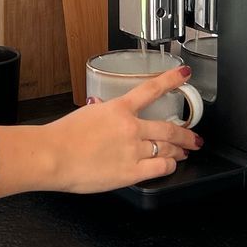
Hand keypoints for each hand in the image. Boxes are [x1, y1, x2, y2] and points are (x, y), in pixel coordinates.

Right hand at [0, 66, 204, 196]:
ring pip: (167, 148)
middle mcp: (130, 127)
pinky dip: (169, 165)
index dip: (171, 80)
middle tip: (193, 136)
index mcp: (118, 109)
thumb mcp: (84, 114)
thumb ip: (100, 113)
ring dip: (179, 150)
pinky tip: (171, 165)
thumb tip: (101, 110)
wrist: (52, 156)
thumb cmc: (60, 137)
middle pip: (168, 128)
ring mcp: (133, 149)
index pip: (151, 89)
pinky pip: (160, 167)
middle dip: (185, 133)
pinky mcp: (131, 171)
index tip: (183, 75)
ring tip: (184, 152)